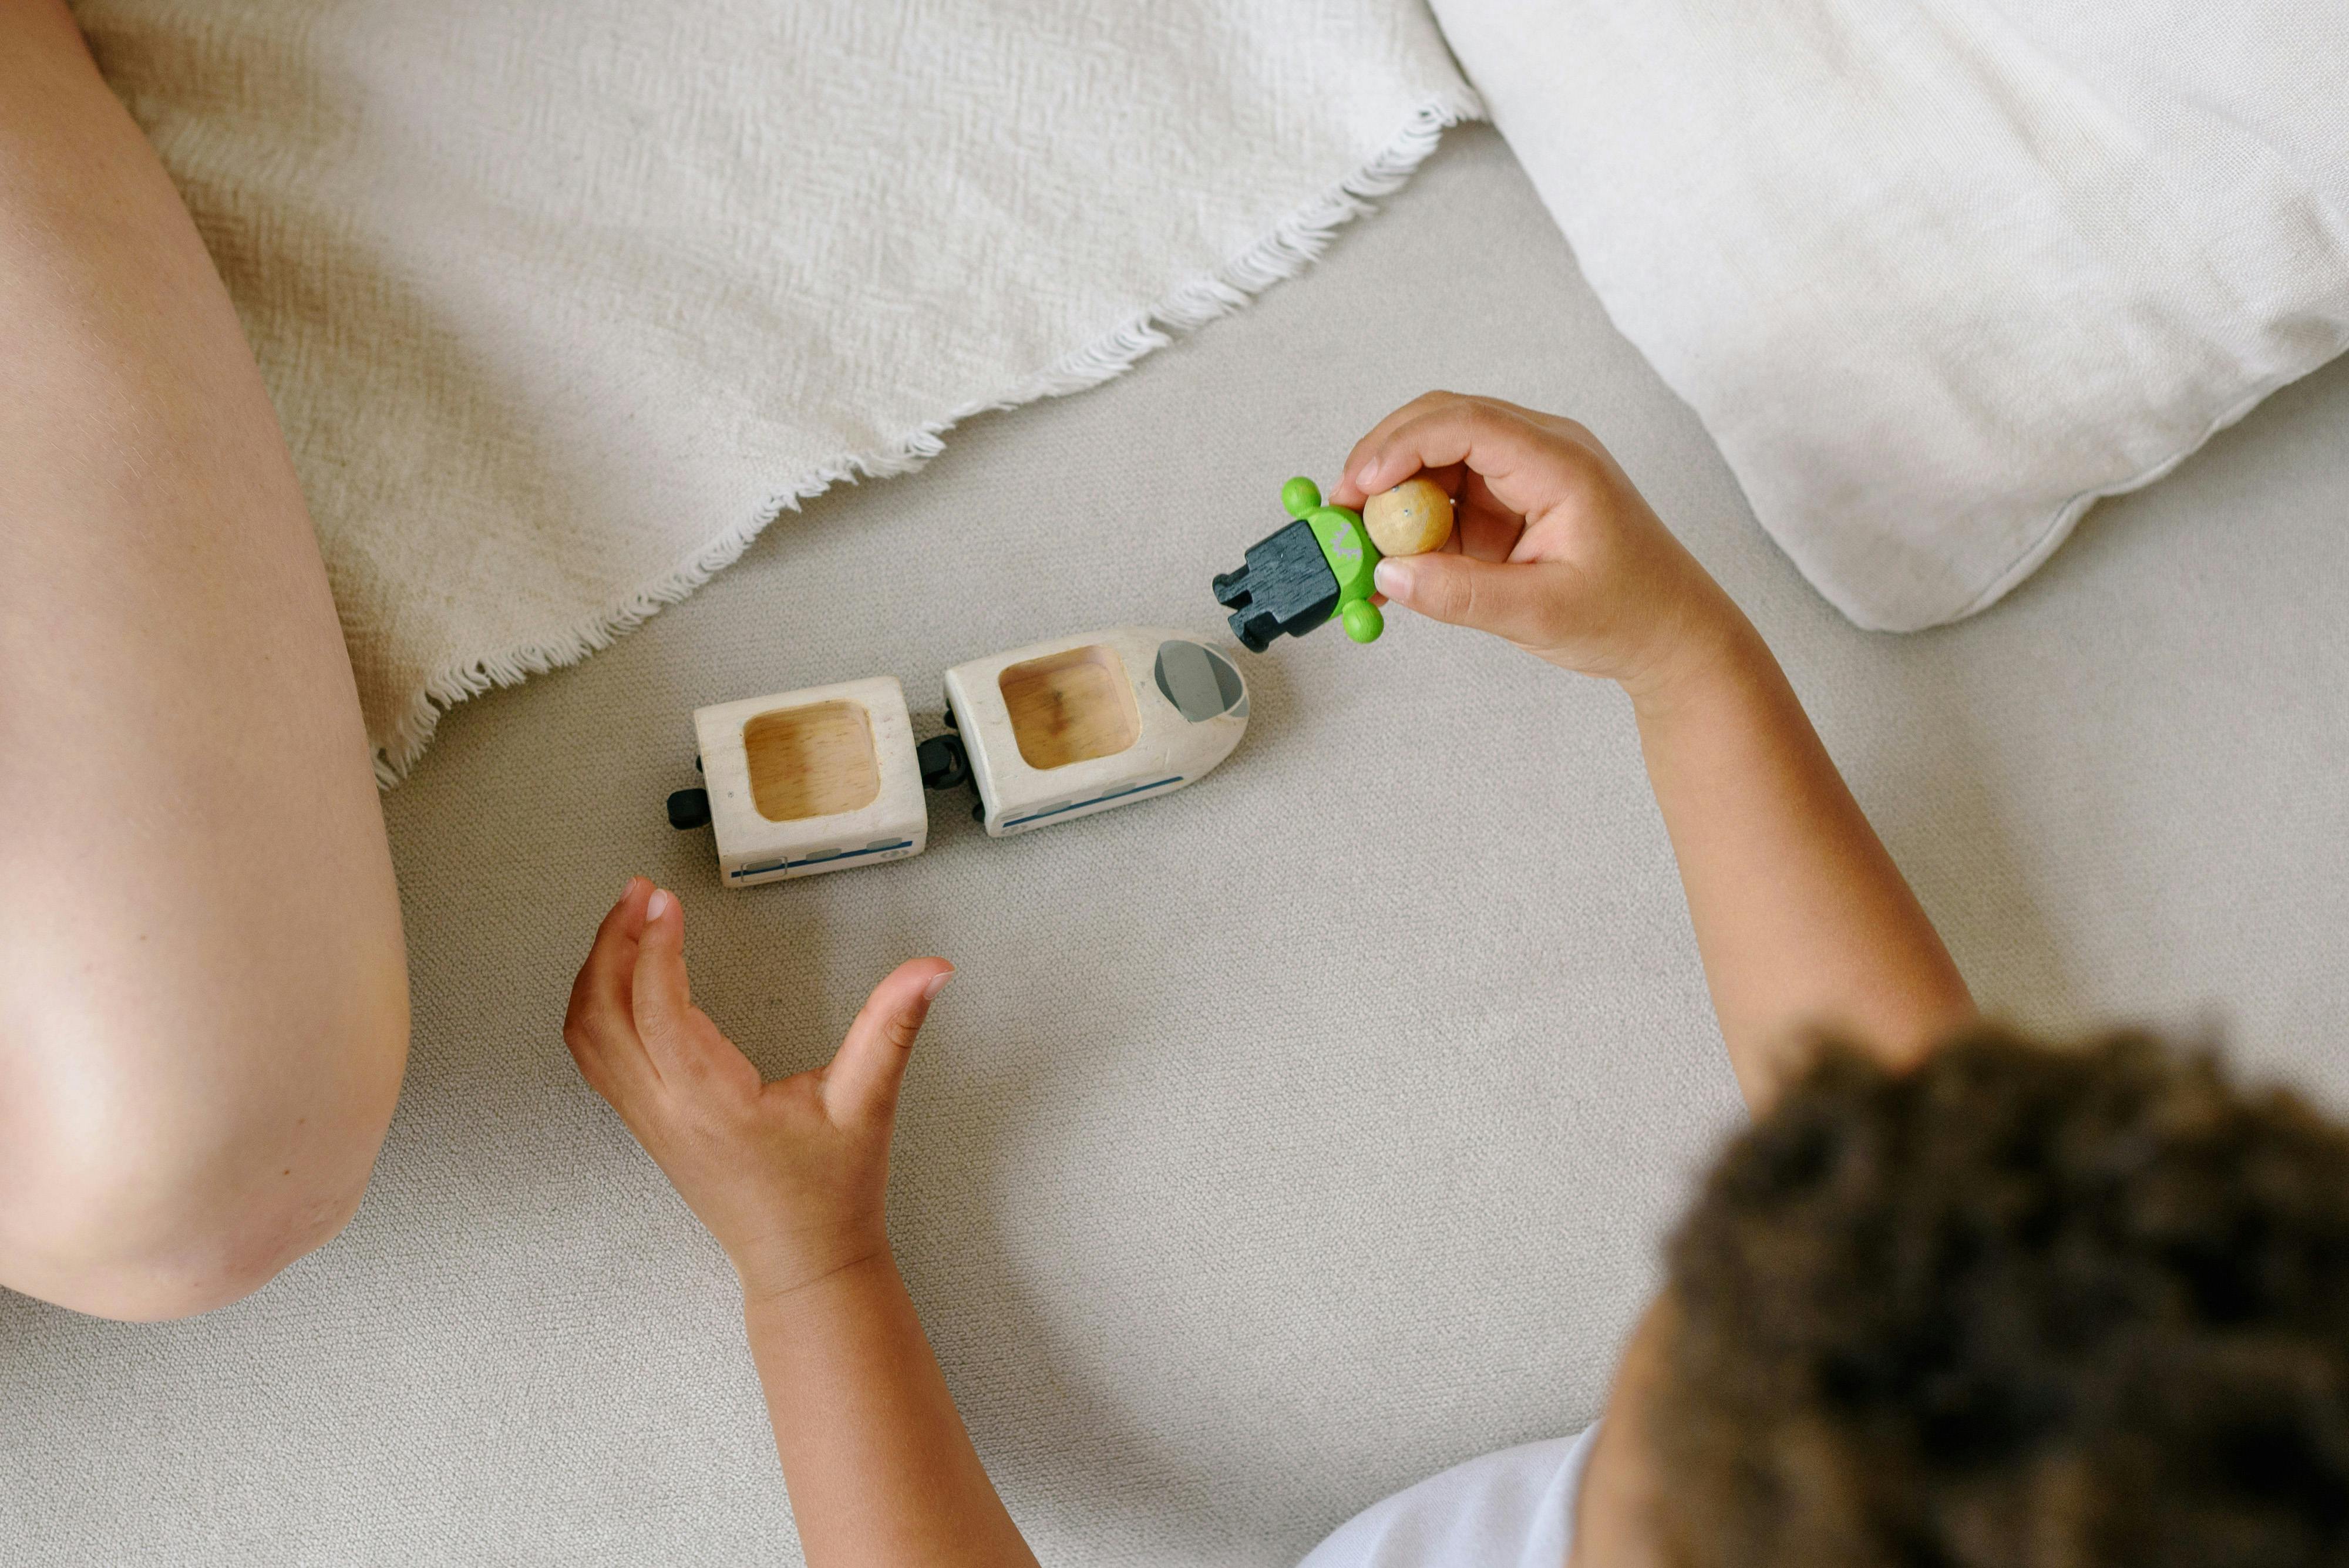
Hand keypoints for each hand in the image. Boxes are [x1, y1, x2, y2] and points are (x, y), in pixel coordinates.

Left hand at [562, 877, 953, 1301]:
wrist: (803, 1262)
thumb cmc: (831, 1193)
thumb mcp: (868, 1103)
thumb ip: (893, 1027)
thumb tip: (933, 969)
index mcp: (711, 1103)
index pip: (659, 1011)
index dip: (656, 949)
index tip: (666, 899)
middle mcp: (665, 1111)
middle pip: (603, 1014)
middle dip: (613, 944)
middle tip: (640, 892)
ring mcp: (648, 1120)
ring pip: (588, 1035)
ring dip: (597, 971)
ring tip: (626, 919)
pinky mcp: (647, 1124)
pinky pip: (595, 1058)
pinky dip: (593, 1006)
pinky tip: (617, 975)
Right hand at [1330, 392, 1743, 699]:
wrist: (1671, 634)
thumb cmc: (1628, 615)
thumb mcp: (1542, 612)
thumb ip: (1461, 594)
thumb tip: (1389, 574)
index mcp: (1560, 463)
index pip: (1465, 424)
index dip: (1400, 447)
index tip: (1356, 488)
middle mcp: (1540, 452)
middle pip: (1440, 425)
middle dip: (1382, 464)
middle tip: (1339, 514)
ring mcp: (1522, 474)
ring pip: (1435, 460)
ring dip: (1392, 499)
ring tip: (1361, 551)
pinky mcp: (1508, 502)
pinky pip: (1444, 497)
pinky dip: (1411, 525)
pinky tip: (1392, 564)